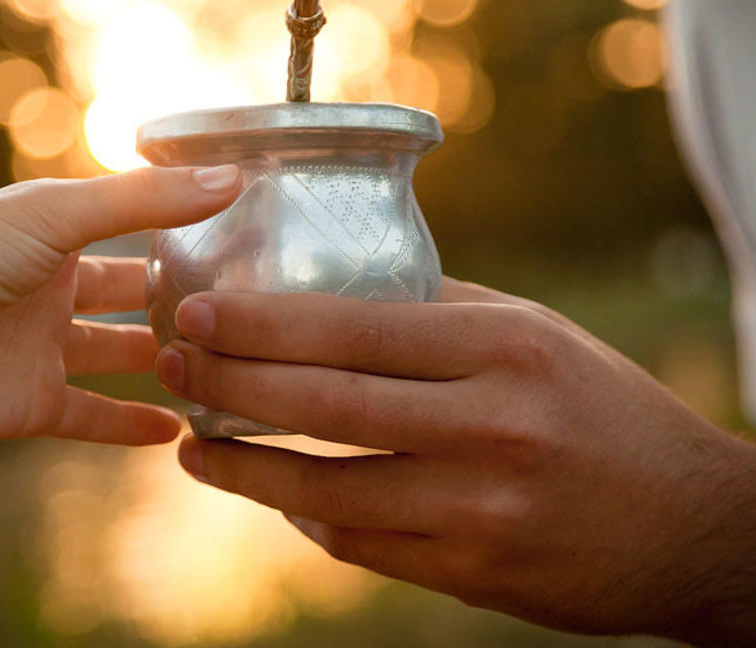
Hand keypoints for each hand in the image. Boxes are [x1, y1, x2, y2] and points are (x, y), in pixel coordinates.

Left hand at [0, 165, 240, 452]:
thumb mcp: (55, 213)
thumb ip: (144, 201)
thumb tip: (231, 179)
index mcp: (49, 231)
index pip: (126, 228)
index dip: (174, 230)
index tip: (235, 235)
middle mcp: (48, 287)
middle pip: (125, 293)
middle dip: (173, 299)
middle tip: (234, 307)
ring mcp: (39, 347)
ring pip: (114, 355)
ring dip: (159, 362)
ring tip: (218, 365)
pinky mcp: (30, 403)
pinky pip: (91, 415)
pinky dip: (129, 425)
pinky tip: (174, 430)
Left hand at [155, 279, 755, 645]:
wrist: (690, 524)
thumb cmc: (603, 408)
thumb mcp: (535, 334)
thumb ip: (437, 312)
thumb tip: (333, 292)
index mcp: (503, 348)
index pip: (351, 328)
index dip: (258, 322)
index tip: (196, 311)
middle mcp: (490, 426)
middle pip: (322, 403)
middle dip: (228, 382)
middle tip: (173, 363)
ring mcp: (479, 508)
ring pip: (324, 486)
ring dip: (244, 468)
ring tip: (193, 445)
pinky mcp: (472, 572)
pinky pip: (359, 541)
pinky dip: (304, 515)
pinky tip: (272, 492)